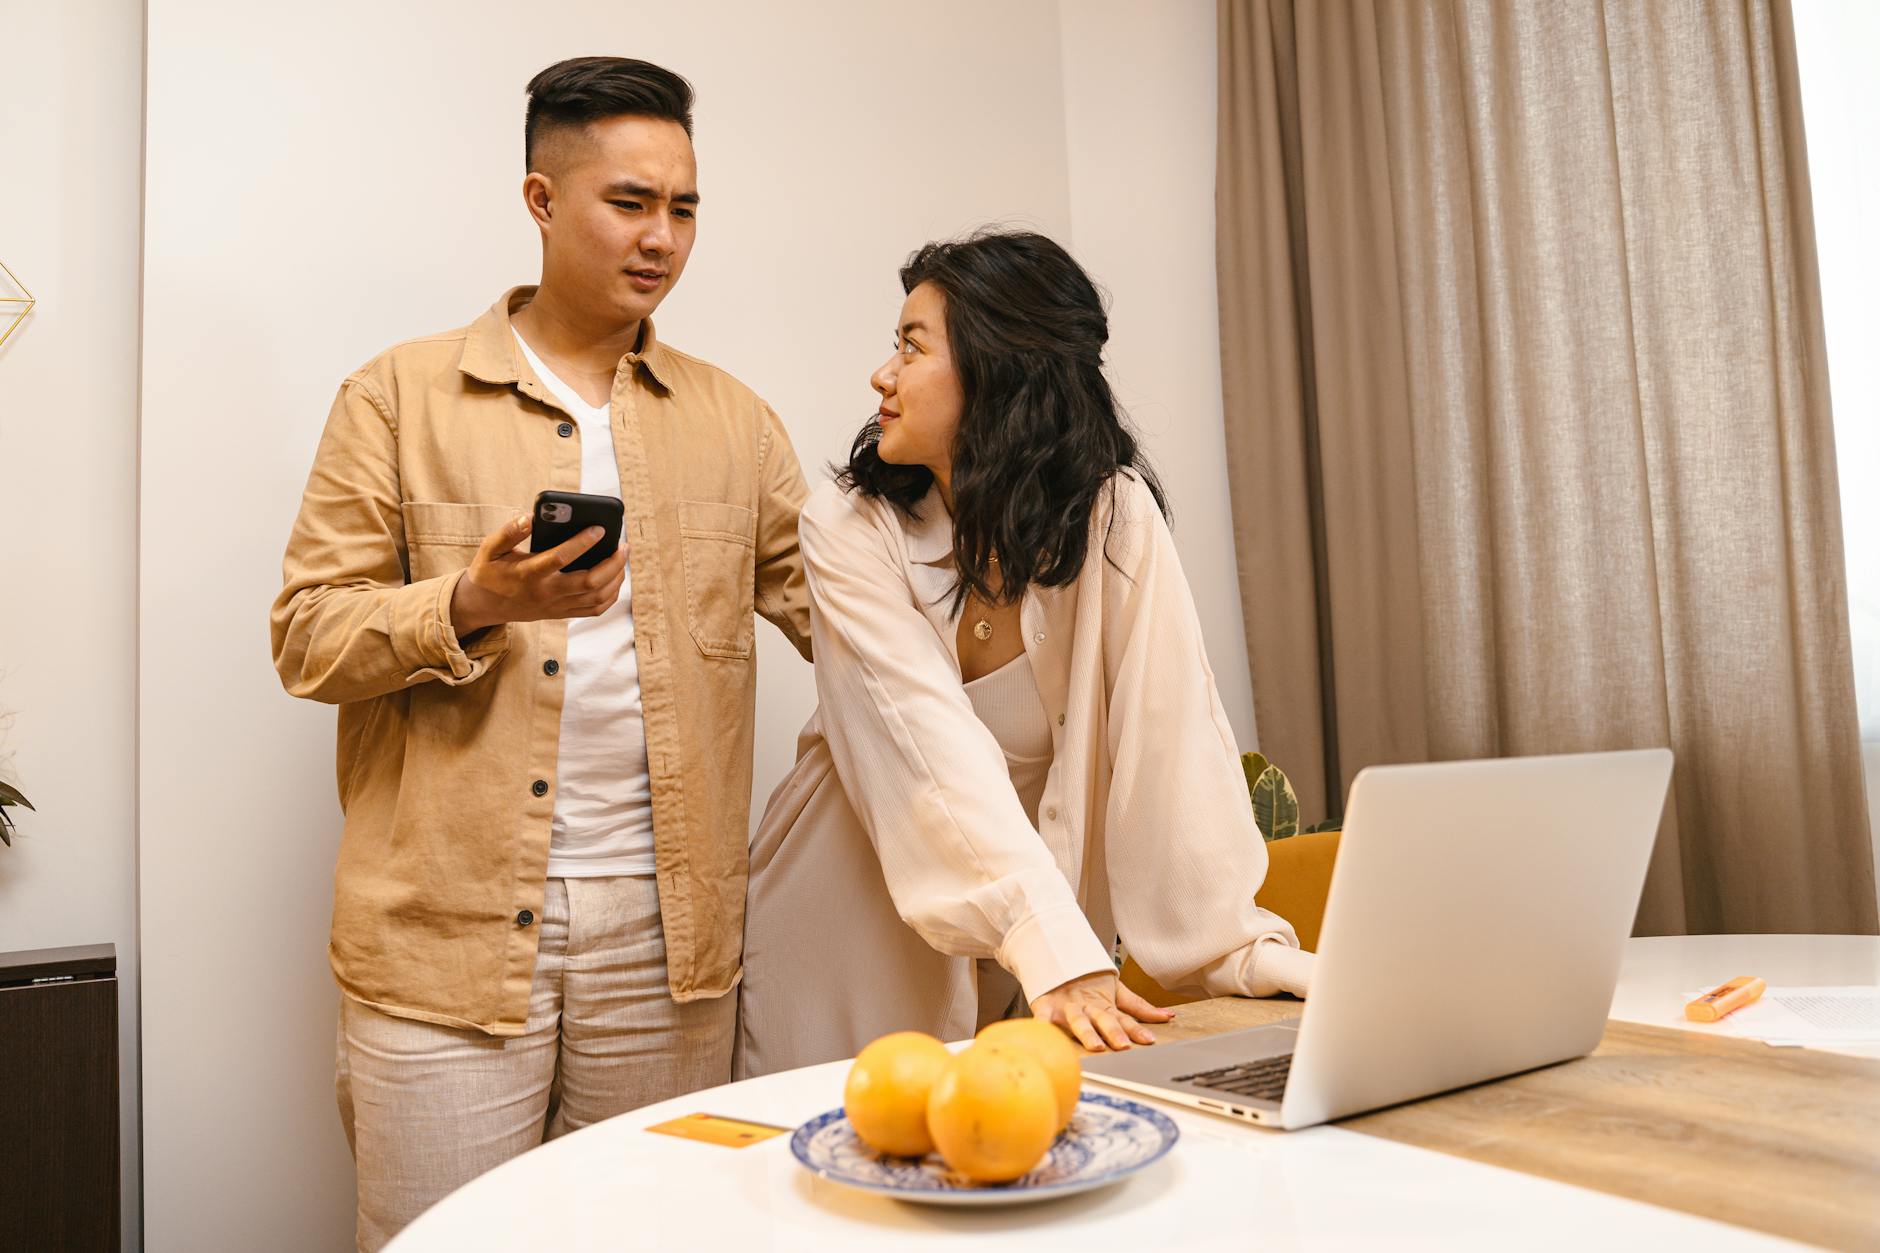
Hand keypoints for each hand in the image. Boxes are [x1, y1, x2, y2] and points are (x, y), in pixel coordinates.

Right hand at [449, 513, 627, 635]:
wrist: (483, 606)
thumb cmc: (489, 572)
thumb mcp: (490, 548)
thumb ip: (509, 532)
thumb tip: (531, 517)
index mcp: (528, 574)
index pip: (560, 558)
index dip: (582, 542)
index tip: (600, 528)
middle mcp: (546, 593)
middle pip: (589, 582)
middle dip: (612, 563)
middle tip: (623, 545)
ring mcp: (556, 606)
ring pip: (597, 598)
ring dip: (616, 578)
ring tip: (621, 557)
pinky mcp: (561, 614)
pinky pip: (594, 610)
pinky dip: (611, 596)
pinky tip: (615, 578)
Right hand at [1028, 971, 1175, 1051]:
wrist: (1055, 953)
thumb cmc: (1087, 979)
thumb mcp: (1115, 990)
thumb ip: (1139, 1006)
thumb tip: (1169, 1015)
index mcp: (1104, 1004)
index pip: (1123, 1018)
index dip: (1136, 1029)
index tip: (1149, 1040)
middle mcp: (1087, 1006)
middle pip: (1103, 1019)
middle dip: (1113, 1032)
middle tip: (1123, 1045)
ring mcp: (1066, 1006)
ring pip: (1078, 1020)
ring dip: (1087, 1032)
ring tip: (1096, 1045)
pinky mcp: (1045, 1005)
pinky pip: (1042, 1017)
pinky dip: (1042, 1025)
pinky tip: (1045, 1033)